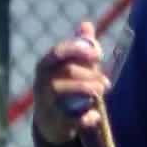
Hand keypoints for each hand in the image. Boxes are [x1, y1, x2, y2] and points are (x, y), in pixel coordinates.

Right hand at [33, 20, 108, 143]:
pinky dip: (87, 117)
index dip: (79, 50)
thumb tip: (86, 24)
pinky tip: (94, 115)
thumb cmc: (64, 88)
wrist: (49, 122)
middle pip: (68, 71)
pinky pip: (71, 117)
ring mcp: (45, 102)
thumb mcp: (69, 67)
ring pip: (65, 91)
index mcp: (45, 65)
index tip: (98, 55)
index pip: (59, 51)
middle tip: (106, 81)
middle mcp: (41, 82)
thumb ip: (79, 47)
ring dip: (89, 90)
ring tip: (101, 92)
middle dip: (91, 74)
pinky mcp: (53, 121)